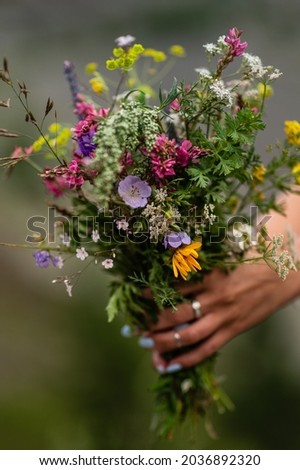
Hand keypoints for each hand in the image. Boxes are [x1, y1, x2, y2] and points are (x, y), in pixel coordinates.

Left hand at [142, 263, 299, 372]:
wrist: (280, 276)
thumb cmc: (246, 263)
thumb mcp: (220, 257)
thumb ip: (196, 263)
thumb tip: (169, 261)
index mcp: (209, 276)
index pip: (173, 287)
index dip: (151, 294)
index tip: (134, 297)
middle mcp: (214, 298)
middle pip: (176, 314)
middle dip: (151, 322)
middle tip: (132, 328)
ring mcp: (224, 317)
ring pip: (189, 335)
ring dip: (164, 342)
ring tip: (145, 345)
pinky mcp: (233, 331)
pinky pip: (207, 349)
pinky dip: (188, 359)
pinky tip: (171, 366)